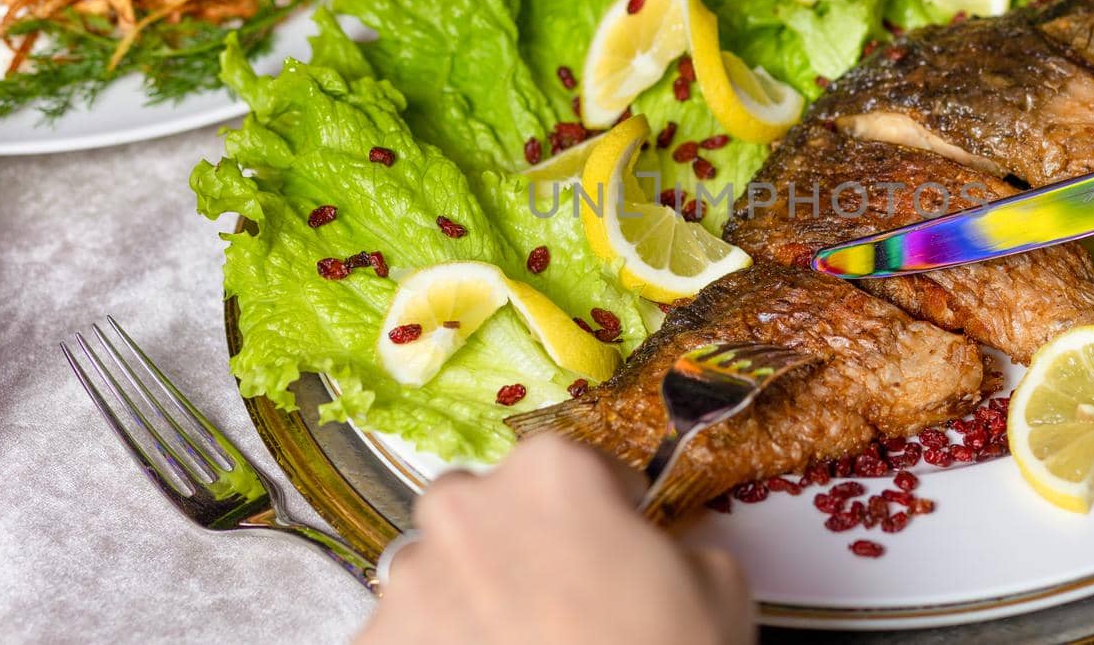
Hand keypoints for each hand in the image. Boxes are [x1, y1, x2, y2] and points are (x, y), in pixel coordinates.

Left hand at [357, 435, 752, 644]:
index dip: (606, 507)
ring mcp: (412, 579)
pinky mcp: (377, 644)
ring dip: (474, 594)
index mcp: (552, 471)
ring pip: (440, 568)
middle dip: (520, 540)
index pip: (580, 466)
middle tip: (563, 596)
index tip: (617, 538)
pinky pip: (408, 632)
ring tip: (523, 643)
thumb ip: (680, 546)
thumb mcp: (717, 586)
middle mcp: (466, 507)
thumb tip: (667, 553)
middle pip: (490, 506)